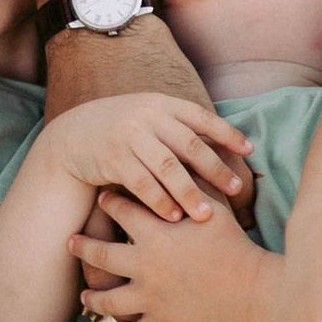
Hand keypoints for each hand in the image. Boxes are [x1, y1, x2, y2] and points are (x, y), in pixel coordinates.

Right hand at [34, 94, 251, 221]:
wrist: (72, 135)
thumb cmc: (121, 131)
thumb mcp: (148, 118)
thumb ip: (177, 128)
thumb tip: (221, 147)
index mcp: (162, 104)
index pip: (201, 117)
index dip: (226, 133)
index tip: (249, 150)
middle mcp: (148, 116)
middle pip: (189, 144)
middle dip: (214, 168)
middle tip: (236, 189)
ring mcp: (129, 136)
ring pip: (167, 167)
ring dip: (188, 192)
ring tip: (206, 214)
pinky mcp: (113, 158)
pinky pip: (141, 182)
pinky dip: (159, 201)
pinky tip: (173, 218)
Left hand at [71, 189, 263, 321]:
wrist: (250, 287)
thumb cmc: (233, 242)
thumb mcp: (213, 207)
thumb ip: (193, 184)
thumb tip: (184, 157)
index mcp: (155, 234)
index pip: (120, 211)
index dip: (109, 202)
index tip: (102, 198)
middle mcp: (145, 265)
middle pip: (100, 255)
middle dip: (82, 246)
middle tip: (70, 241)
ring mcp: (151, 297)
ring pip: (109, 301)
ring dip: (94, 296)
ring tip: (86, 293)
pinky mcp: (163, 321)